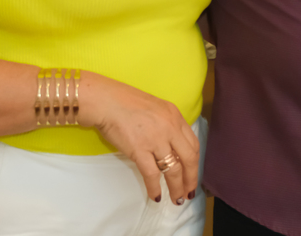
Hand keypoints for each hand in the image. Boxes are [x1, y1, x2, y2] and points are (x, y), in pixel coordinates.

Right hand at [83, 75, 199, 203]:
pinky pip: (152, 174)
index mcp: (175, 116)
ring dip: (176, 187)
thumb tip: (170, 145)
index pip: (193, 143)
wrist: (106, 100)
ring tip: (176, 199)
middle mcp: (170, 127)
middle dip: (191, 178)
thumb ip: (166, 124)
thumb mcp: (156, 108)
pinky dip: (155, 188)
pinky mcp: (139, 150)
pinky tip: (156, 196)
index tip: (192, 174)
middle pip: (189, 158)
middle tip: (189, 192)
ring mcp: (156, 139)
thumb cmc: (125, 102)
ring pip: (173, 170)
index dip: (195, 163)